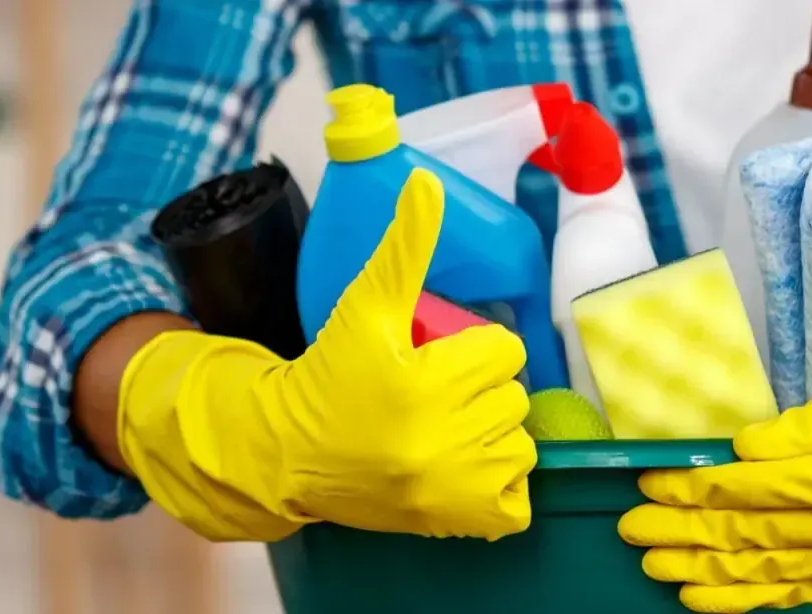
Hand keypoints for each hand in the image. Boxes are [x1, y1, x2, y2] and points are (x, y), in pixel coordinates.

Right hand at [119, 169, 536, 541]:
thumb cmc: (332, 375)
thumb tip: (425, 181)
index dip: (477, 351)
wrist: (290, 453)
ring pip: (521, 445)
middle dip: (482, 391)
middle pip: (513, 398)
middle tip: (437, 394)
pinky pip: (519, 502)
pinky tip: (464, 471)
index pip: (505, 352)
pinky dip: (502, 489)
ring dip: (493, 436)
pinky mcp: (460, 522)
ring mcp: (454, 488)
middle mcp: (444, 440)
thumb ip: (403, 245)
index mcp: (426, 383)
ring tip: (447, 430)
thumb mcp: (365, 305)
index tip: (442, 358)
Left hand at [618, 306, 811, 611]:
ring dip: (704, 571)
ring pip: (765, 572)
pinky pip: (802, 595)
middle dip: (682, 531)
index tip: (650, 479)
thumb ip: (808, 425)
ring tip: (654, 567)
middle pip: (746, 533)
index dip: (694, 486)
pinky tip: (712, 598)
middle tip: (629, 527)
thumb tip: (742, 448)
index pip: (749, 488)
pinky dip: (753, 599)